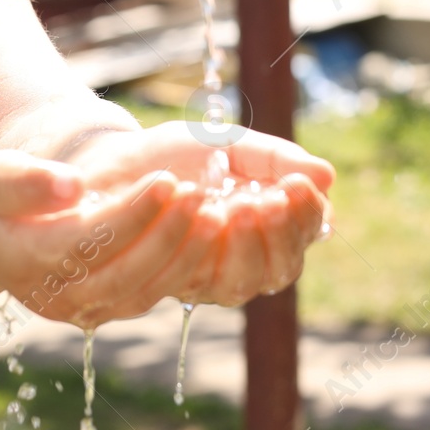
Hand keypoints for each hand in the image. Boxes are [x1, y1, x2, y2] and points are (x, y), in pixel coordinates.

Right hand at [0, 148, 207, 327]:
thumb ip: (26, 180)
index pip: (89, 241)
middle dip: (167, 234)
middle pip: (123, 273)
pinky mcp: (107, 309)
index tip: (167, 179)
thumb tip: (73, 185)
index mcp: (26, 260)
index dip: (131, 213)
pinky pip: (151, 295)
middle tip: (201, 195)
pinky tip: (209, 234)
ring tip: (215, 214)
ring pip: (144, 292)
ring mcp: (84, 309)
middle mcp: (57, 296)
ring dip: (184, 255)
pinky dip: (184, 268)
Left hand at [57, 122, 334, 310]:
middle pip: (275, 273)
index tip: (297, 185)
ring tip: (232, 202)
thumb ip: (271, 158)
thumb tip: (327, 176)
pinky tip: (190, 201)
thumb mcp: (223, 144)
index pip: (299, 241)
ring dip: (240, 245)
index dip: (304, 220)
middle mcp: (232, 263)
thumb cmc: (168, 157)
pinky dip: (191, 242)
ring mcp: (197, 277)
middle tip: (263, 198)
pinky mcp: (155, 282)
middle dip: (276, 236)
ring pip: (236, 285)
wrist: (103, 163)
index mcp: (257, 232)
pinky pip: (184, 278)